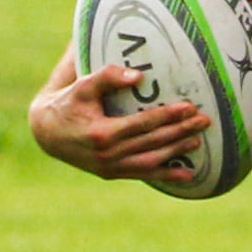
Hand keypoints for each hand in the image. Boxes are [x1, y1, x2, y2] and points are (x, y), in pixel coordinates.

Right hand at [29, 63, 210, 183]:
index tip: (189, 107)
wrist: (47, 133)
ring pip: (151, 161)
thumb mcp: (82, 85)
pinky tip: (187, 174)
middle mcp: (108, 155)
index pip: (142, 124)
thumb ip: (108, 77)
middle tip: (204, 121)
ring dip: (176, 152)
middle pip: (152, 142)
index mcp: (102, 133)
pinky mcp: (111, 174)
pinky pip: (143, 175)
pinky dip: (166, 175)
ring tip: (197, 141)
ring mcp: (110, 168)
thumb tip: (139, 76)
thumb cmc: (68, 103)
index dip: (168, 116)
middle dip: (180, 132)